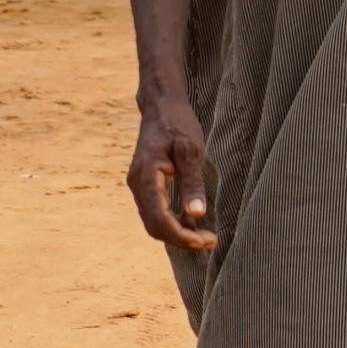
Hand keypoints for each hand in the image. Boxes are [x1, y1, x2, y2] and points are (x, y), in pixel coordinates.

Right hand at [127, 95, 214, 251]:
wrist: (161, 106)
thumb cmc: (178, 124)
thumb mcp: (190, 150)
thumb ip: (192, 182)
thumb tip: (196, 215)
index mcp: (145, 177)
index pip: (159, 218)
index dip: (181, 235)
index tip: (205, 241)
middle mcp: (136, 184)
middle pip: (154, 226)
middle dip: (180, 239)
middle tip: (210, 241)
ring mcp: (138, 185)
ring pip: (153, 221)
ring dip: (177, 233)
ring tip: (205, 236)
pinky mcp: (145, 184)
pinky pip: (155, 211)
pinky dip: (172, 222)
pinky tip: (193, 222)